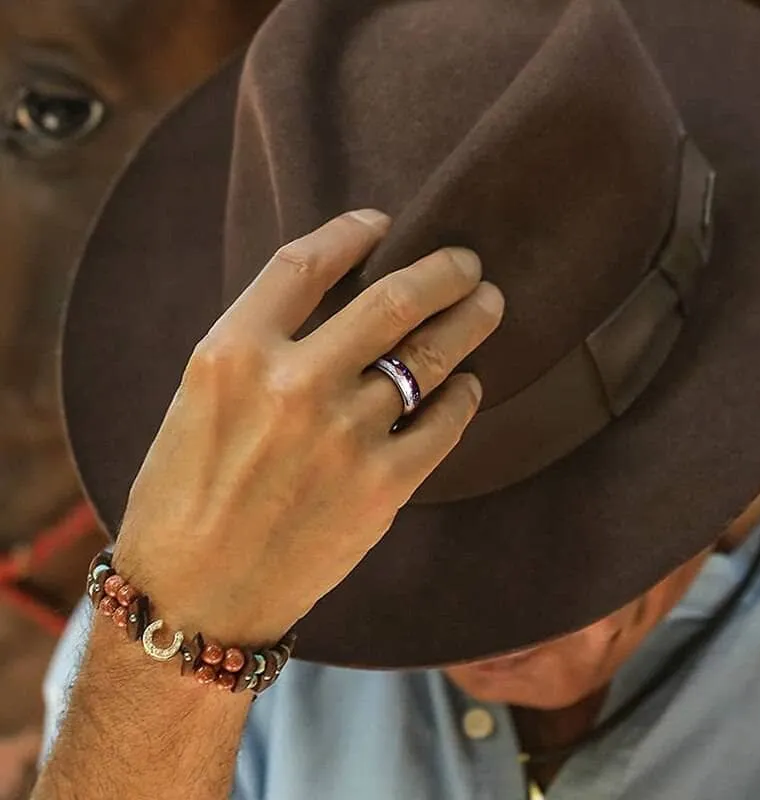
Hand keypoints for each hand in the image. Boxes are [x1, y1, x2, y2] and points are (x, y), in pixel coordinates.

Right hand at [113, 209, 503, 643]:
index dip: (352, 233)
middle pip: (392, 299)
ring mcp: (343, 436)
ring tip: (488, 305)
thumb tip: (336, 310)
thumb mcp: (199, 402)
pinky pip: (443, 422)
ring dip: (469, 322)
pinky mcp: (381, 487)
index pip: (306, 263)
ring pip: (430, 356)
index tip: (383, 223)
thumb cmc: (184, 499)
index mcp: (232, 353)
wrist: (195, 598)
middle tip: (468, 262)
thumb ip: (260, 351)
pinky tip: (468, 386)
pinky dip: (463, 396)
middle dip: (443, 271)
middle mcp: (292, 384)